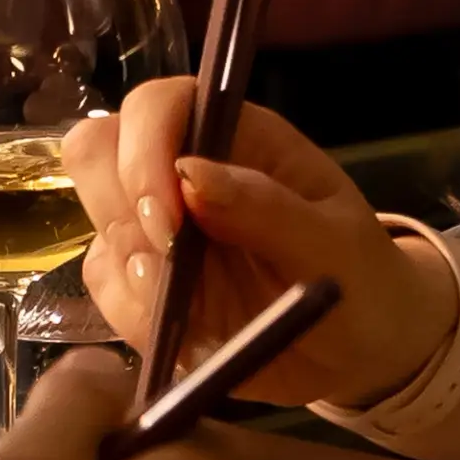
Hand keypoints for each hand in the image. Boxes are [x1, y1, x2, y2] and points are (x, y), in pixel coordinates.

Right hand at [68, 83, 451, 408]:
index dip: (145, 149)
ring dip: (132, 269)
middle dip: (121, 207)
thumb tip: (189, 174)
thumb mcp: (333, 246)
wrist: (363, 353)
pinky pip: (104, 287)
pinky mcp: (144, 285)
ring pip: (96, 222)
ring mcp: (158, 228)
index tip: (169, 217)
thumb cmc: (360, 281)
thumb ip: (265, 207)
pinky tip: (191, 330)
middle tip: (168, 260)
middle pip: (98, 149)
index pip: (159, 106)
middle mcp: (185, 174)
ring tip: (196, 307)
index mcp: (237, 139)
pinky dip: (134, 314)